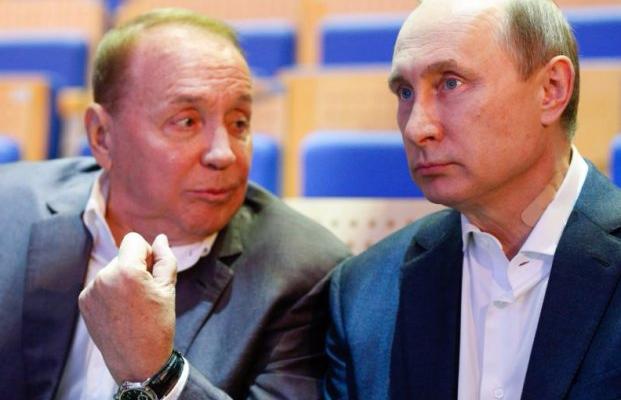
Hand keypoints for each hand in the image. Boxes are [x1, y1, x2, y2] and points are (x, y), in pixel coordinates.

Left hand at [79, 232, 177, 382]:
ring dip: (122, 280)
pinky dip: (110, 292)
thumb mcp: (168, 288)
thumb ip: (165, 258)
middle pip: (122, 256)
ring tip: (133, 306)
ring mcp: (90, 290)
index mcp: (126, 270)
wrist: (137, 361)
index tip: (152, 271)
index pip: (132, 240)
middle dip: (134, 267)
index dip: (146, 252)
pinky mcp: (84, 302)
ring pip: (111, 271)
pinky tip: (120, 311)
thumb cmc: (157, 324)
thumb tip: (160, 238)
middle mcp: (103, 276)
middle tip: (146, 294)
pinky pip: (100, 285)